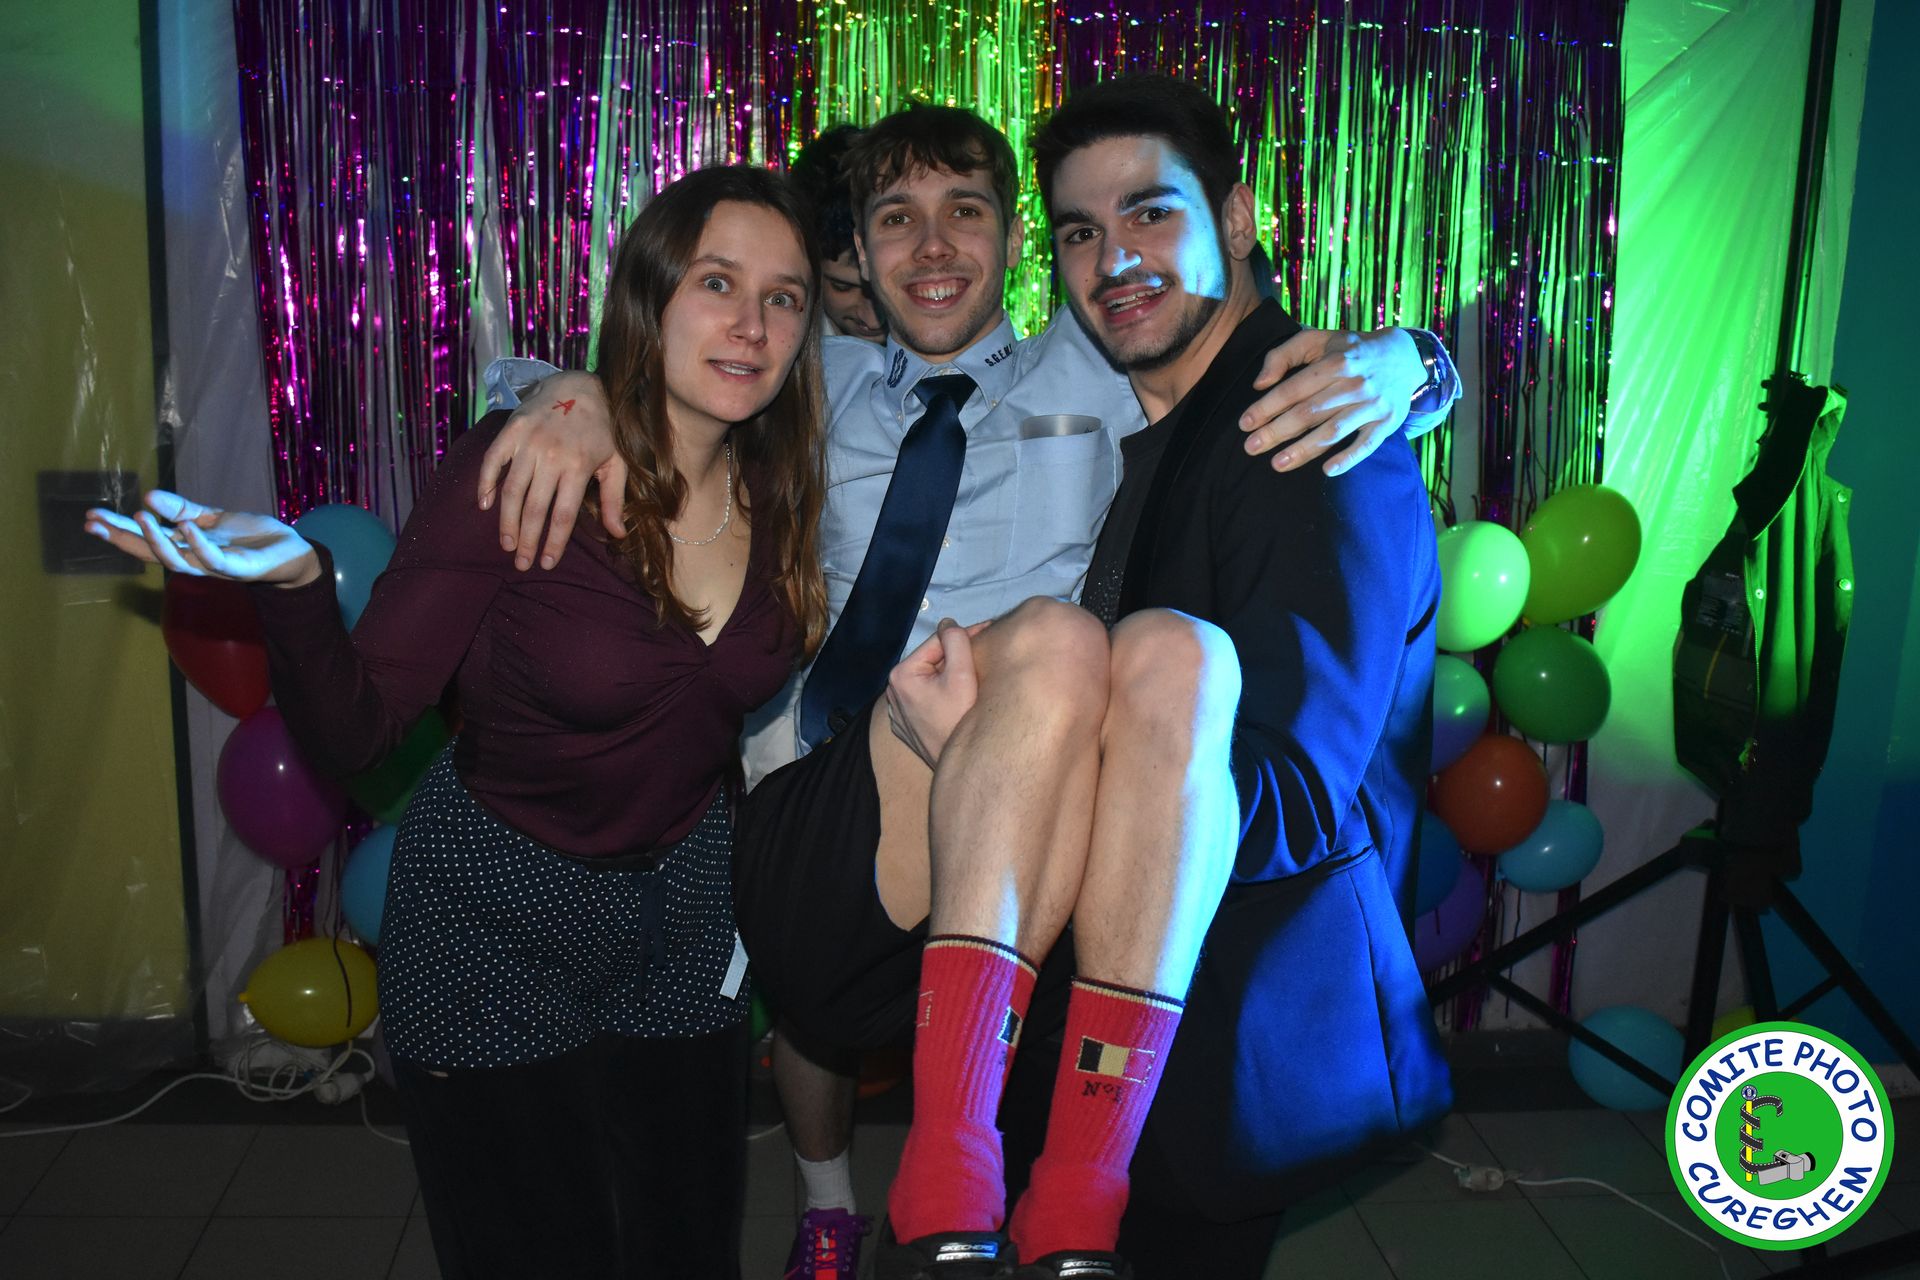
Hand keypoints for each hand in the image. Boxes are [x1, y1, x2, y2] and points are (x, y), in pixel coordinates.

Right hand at [83, 490, 320, 585]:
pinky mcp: (239, 569)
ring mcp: (216, 567)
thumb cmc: (249, 536)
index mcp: (186, 547)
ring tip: (139, 517)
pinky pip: (215, 561)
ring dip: (157, 541)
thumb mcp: (210, 518)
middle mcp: (195, 560)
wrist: (290, 550)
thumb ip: (181, 510)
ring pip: (178, 561)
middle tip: (95, 524)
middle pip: (152, 553)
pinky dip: (199, 546)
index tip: (91, 518)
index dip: (119, 531)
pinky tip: (186, 528)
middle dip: (123, 539)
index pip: (146, 541)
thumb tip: (148, 496)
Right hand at [477, 370, 623, 569]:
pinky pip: (492, 461)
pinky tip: (485, 505)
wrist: (579, 384)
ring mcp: (528, 442)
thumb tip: (618, 535)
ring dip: (506, 521)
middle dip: (526, 540)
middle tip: (521, 563)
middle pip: (534, 508)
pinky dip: (486, 483)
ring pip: (512, 490)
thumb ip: (614, 498)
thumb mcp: (616, 462)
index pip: (563, 515)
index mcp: (579, 466)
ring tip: (506, 544)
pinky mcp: (511, 430)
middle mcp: (552, 456)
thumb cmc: (602, 429)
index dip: (553, 543)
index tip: (547, 563)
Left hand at [884, 619, 990, 768]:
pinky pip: (925, 702)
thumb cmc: (961, 720)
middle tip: (983, 659)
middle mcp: (892, 693)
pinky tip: (958, 702)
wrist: (963, 766)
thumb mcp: (962, 675)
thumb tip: (948, 623)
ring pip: (929, 682)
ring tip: (974, 680)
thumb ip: (956, 641)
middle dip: (956, 659)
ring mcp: (897, 713)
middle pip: (932, 663)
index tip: (988, 633)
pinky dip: (940, 697)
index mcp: (901, 675)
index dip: (964, 637)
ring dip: (949, 677)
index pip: (937, 643)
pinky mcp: (906, 728)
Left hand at [1238, 327, 1422, 475]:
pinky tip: (1328, 470)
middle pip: (1309, 413)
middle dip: (1276, 432)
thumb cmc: (1349, 350)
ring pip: (1333, 431)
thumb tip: (1259, 384)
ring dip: (1304, 450)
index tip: (1245, 423)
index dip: (1267, 407)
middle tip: (1251, 448)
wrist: (1403, 356)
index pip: (1294, 389)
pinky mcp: (1387, 422)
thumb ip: (1283, 355)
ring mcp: (1372, 405)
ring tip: (1277, 464)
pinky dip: (1349, 458)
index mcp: (1335, 362)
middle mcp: (1354, 384)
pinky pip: (1367, 444)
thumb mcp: (1317, 340)